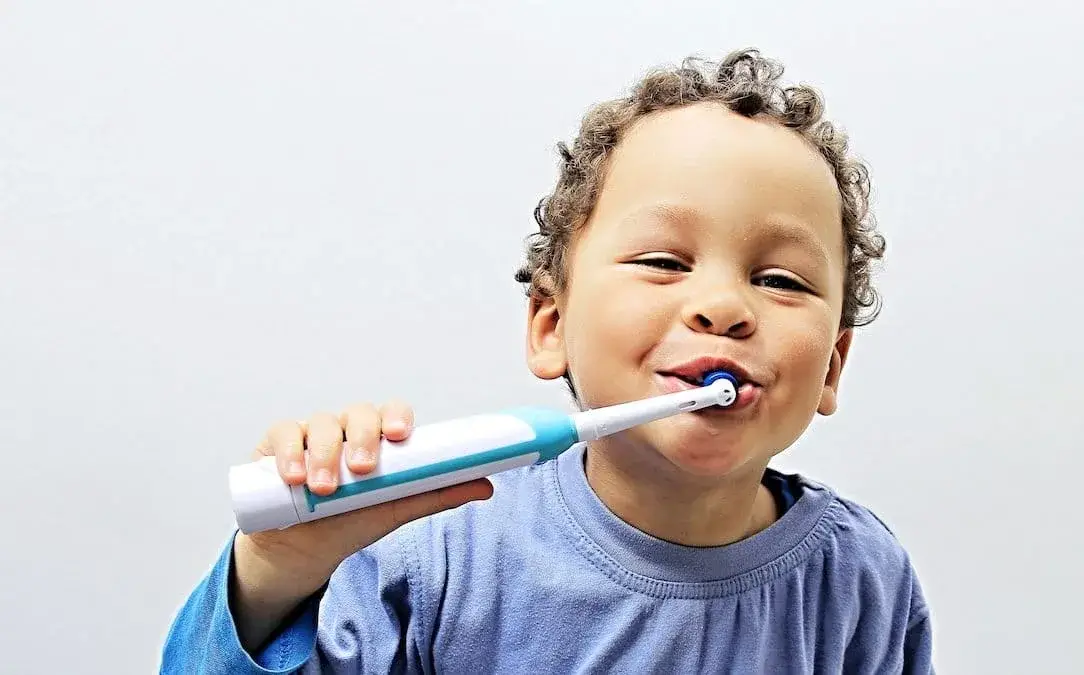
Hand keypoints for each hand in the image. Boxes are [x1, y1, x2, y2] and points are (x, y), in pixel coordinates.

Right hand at [230, 400, 492, 649]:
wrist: (300, 550)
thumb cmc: (350, 520)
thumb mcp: (394, 510)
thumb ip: (436, 493)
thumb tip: (486, 485)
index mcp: (377, 437)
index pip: (391, 414)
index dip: (396, 418)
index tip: (399, 436)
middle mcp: (346, 429)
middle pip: (357, 414)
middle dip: (361, 438)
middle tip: (363, 470)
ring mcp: (310, 434)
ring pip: (320, 423)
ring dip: (324, 453)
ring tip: (326, 488)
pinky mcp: (277, 444)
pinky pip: (283, 433)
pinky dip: (288, 451)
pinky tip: (292, 476)